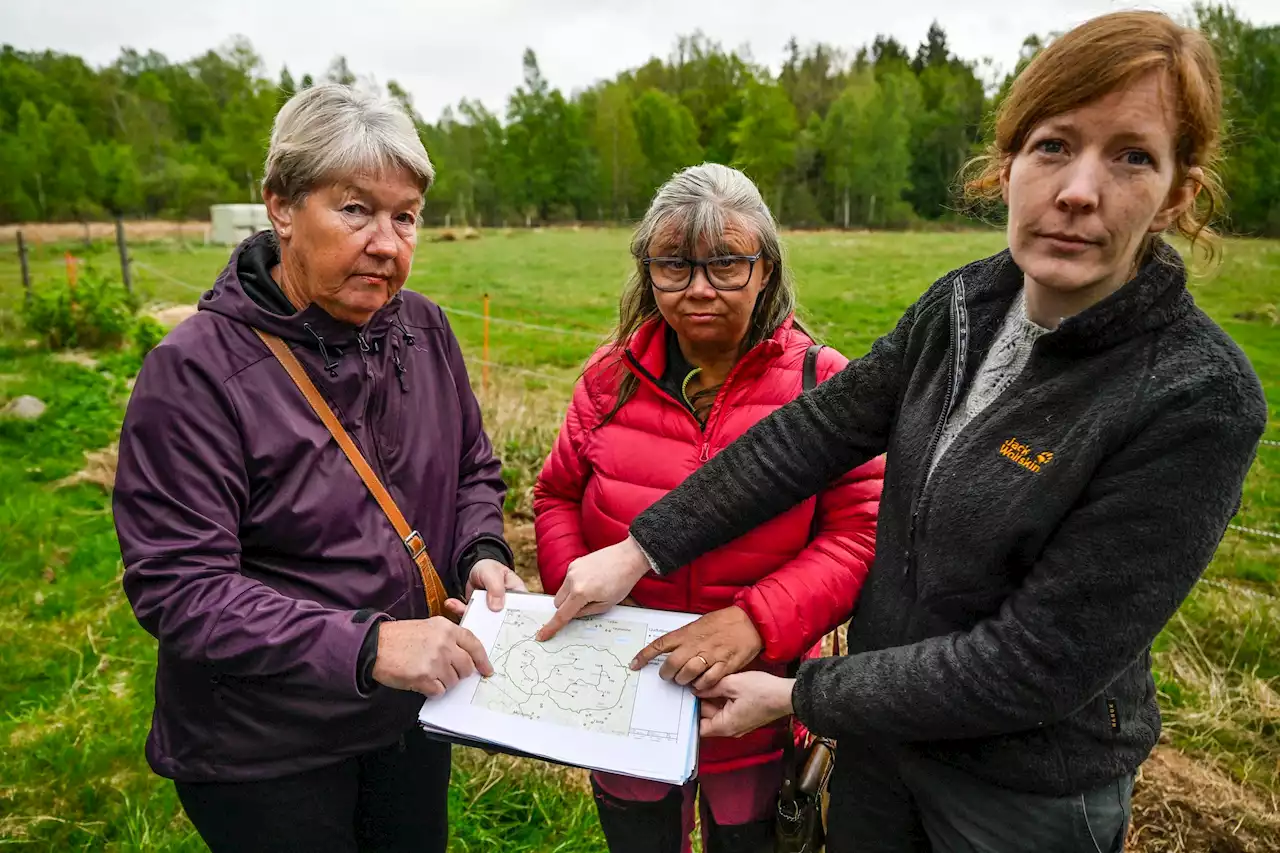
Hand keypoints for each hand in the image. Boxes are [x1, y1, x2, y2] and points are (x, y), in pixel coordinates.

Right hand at [372, 617, 492, 697]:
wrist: (374, 645)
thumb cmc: (399, 637)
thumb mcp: (428, 627)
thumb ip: (448, 637)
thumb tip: (465, 656)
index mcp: (446, 628)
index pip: (474, 644)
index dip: (482, 660)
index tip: (487, 670)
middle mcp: (444, 643)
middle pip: (466, 666)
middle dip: (459, 673)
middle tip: (445, 672)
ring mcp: (435, 661)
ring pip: (453, 681)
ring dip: (443, 682)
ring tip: (426, 673)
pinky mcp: (425, 677)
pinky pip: (439, 691)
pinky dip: (431, 690)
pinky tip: (421, 681)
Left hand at [444, 559, 526, 619]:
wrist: (475, 567)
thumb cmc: (490, 568)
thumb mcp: (493, 574)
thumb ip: (496, 588)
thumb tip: (496, 608)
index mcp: (518, 597)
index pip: (521, 612)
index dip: (517, 622)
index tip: (504, 626)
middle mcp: (507, 607)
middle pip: (504, 622)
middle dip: (490, 625)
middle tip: (478, 623)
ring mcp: (492, 611)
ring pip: (484, 622)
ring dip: (471, 617)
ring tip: (460, 609)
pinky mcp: (478, 612)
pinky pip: (470, 615)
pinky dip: (460, 611)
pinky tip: (451, 603)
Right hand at [537, 536, 650, 640]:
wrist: (628, 557)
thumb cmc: (622, 582)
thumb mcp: (606, 604)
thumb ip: (586, 613)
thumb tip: (572, 616)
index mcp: (581, 593)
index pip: (562, 614)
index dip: (551, 627)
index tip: (542, 635)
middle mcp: (572, 580)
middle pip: (558, 603)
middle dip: (566, 609)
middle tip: (584, 607)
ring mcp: (572, 570)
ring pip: (561, 591)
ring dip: (570, 597)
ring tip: (592, 591)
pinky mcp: (574, 564)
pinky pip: (568, 581)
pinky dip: (574, 586)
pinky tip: (591, 582)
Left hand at [630, 607, 762, 690]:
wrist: (750, 622)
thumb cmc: (723, 622)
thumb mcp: (699, 624)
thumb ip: (685, 638)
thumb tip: (671, 650)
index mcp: (687, 633)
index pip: (659, 644)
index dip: (644, 656)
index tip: (634, 664)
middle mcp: (696, 644)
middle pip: (672, 663)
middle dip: (666, 674)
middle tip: (668, 676)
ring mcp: (710, 655)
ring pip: (687, 674)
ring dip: (683, 681)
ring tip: (684, 681)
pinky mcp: (724, 665)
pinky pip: (707, 681)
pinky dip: (701, 686)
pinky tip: (700, 685)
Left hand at [696, 672, 794, 738]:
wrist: (788, 695)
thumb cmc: (764, 691)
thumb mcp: (732, 684)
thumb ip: (711, 687)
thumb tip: (697, 689)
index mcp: (725, 726)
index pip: (698, 727)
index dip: (690, 713)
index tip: (685, 698)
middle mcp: (731, 729)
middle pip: (707, 718)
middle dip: (701, 702)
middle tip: (694, 685)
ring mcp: (738, 724)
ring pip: (717, 713)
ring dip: (712, 699)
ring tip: (708, 683)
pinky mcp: (744, 717)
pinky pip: (727, 710)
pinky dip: (722, 700)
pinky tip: (721, 686)